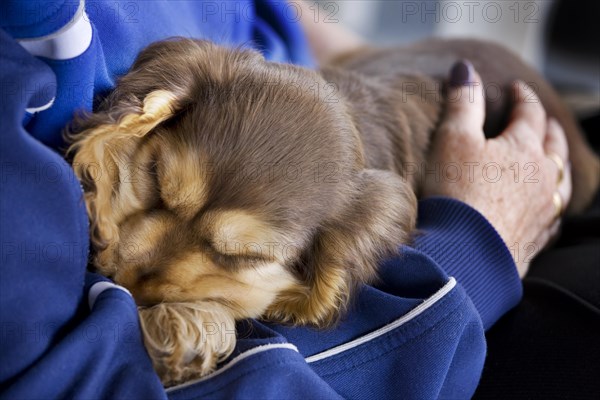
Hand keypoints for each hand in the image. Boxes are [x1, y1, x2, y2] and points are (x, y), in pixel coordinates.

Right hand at [423, 61, 571, 276]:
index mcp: (524, 148)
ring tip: (552, 159)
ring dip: (556, 164)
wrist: (464, 255)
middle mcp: (543, 177)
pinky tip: (546, 207)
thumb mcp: (453, 140)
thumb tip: (466, 69)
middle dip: (547, 127)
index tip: (516, 89)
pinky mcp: (536, 239)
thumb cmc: (457, 193)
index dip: (522, 97)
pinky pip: (553, 215)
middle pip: (552, 144)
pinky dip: (551, 202)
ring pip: (560, 180)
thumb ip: (463, 102)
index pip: (528, 113)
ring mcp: (544, 210)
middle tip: (542, 119)